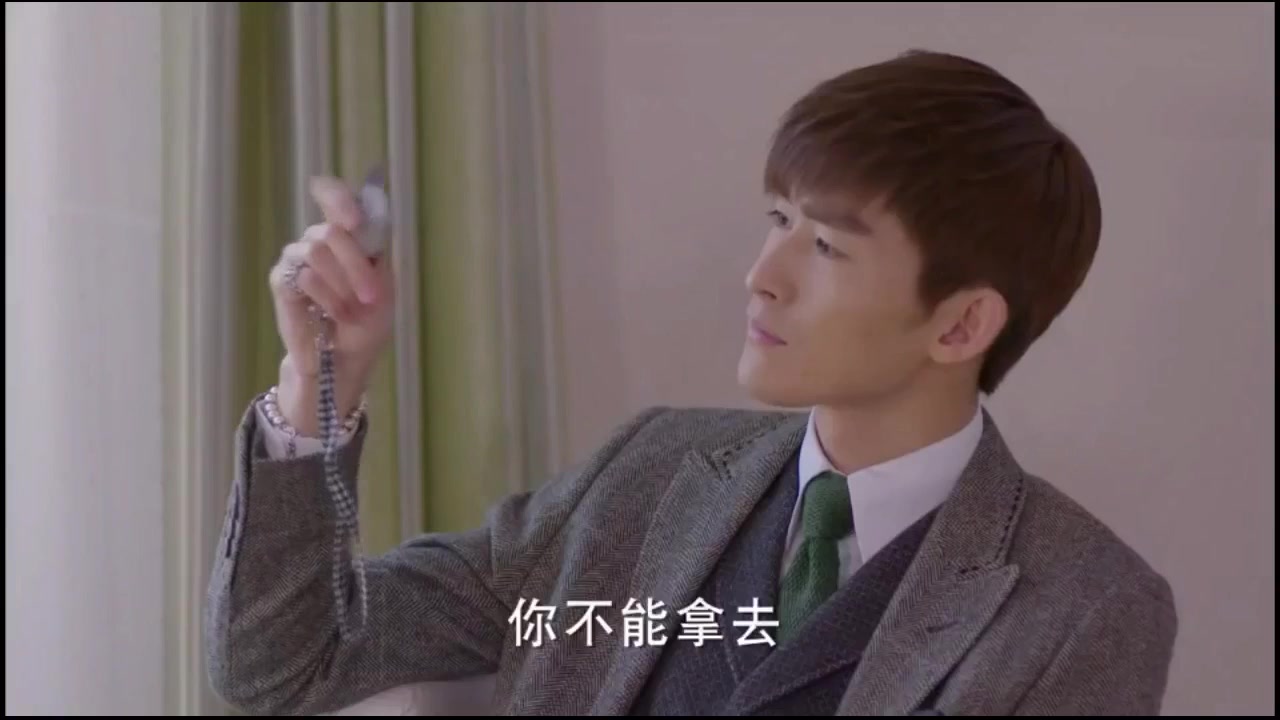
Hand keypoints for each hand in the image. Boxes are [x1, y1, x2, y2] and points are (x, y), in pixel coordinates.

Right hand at [267, 176, 394, 433]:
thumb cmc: (368, 320)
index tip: (352, 219)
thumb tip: (359, 219)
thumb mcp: (383, 286)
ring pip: (317, 251)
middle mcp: (320, 239)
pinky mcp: (282, 280)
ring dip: (342, 287)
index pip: (332, 194)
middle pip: (333, 230)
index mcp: (349, 235)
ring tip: (350, 314)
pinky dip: (325, 299)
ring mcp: (298, 257)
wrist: (347, 357)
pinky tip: (330, 317)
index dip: (338, 198)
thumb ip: (374, 251)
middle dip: (357, 266)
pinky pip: (304, 277)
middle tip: (370, 298)